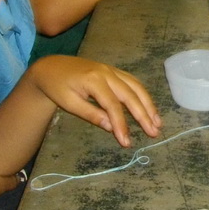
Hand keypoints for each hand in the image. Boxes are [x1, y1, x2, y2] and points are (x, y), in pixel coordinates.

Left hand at [37, 56, 161, 147]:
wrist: (51, 67)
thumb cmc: (57, 87)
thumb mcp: (69, 104)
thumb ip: (91, 114)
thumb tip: (112, 128)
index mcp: (94, 81)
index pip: (113, 106)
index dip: (122, 124)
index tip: (127, 142)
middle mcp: (107, 73)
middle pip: (130, 95)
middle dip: (143, 115)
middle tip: (154, 132)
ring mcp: (111, 70)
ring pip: (136, 86)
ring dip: (148, 104)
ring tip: (157, 121)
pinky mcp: (113, 71)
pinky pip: (132, 81)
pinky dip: (142, 94)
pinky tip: (148, 106)